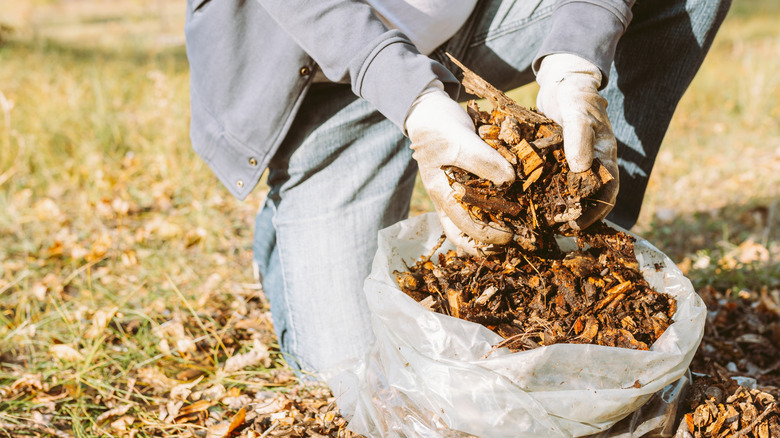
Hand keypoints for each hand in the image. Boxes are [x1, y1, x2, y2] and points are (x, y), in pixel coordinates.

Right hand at [405, 81, 515, 254]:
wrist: (430, 111)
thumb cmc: (440, 127)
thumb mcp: (460, 141)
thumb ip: (483, 161)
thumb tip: (509, 182)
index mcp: (441, 194)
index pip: (462, 226)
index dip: (487, 236)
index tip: (511, 236)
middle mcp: (447, 199)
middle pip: (464, 234)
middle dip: (489, 242)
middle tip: (516, 240)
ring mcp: (455, 192)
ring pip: (471, 223)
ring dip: (492, 230)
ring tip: (515, 231)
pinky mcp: (466, 183)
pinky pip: (480, 204)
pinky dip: (494, 211)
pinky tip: (511, 210)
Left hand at [536, 54, 618, 229]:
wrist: (562, 81)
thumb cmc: (576, 96)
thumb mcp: (578, 113)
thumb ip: (579, 136)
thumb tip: (580, 168)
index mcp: (604, 157)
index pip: (607, 193)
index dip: (595, 213)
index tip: (577, 226)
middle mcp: (589, 164)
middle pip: (586, 198)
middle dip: (573, 216)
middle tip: (553, 230)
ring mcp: (571, 163)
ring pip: (567, 192)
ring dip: (556, 207)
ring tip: (537, 222)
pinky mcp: (554, 160)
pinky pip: (549, 181)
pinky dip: (540, 192)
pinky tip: (523, 201)